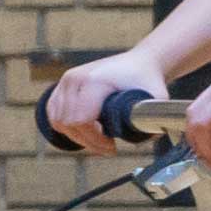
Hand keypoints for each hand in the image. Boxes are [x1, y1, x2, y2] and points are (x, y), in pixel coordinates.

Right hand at [43, 50, 169, 152]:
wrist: (139, 62)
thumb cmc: (147, 81)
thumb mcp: (156, 99)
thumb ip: (154, 118)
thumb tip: (151, 137)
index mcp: (94, 81)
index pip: (80, 120)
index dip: (94, 139)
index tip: (112, 146)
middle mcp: (75, 78)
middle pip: (67, 123)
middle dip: (87, 141)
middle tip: (108, 148)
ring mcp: (66, 80)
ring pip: (58, 120)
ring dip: (76, 136)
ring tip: (98, 141)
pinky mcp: (62, 84)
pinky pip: (53, 112)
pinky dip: (65, 126)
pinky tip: (85, 132)